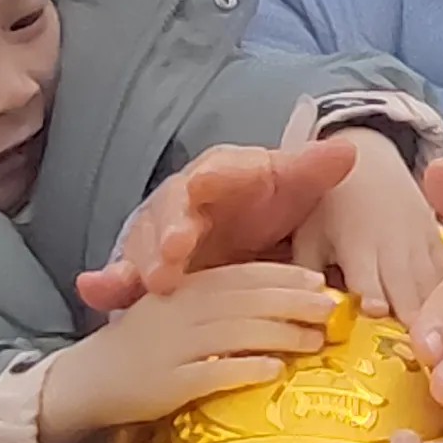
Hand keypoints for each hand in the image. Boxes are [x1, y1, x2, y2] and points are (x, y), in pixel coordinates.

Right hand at [44, 262, 338, 436]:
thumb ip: (217, 300)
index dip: (284, 275)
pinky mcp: (167, 383)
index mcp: (185, 287)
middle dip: (294, 302)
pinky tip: (275, 371)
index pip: (242, 274)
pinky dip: (245, 369)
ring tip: (316, 341)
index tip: (320, 280)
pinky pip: (211, 373)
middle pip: (247, 300)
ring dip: (281, 334)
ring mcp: (173, 346)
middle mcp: (181, 310)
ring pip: (235, 332)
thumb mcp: (176, 310)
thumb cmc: (143, 344)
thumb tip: (278, 300)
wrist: (88, 379)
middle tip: (333, 310)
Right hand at [78, 137, 363, 311]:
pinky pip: (126, 275)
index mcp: (219, 175)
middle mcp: (183, 201)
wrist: (231, 225)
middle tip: (173, 250)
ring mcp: (160, 234)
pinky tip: (94, 292)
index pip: (215, 171)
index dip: (211, 179)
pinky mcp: (148, 268)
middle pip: (171, 209)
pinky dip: (108, 283)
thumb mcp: (288, 186)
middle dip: (170, 228)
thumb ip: (310, 170)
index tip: (204, 183)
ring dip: (142, 260)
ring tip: (149, 281)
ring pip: (144, 244)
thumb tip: (347, 150)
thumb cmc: (259, 201)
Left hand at [290, 136, 442, 318]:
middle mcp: (394, 246)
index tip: (377, 325)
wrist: (370, 164)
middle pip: (408, 292)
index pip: (368, 281)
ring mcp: (422, 246)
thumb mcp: (308, 235)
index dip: (373, 301)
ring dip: (441, 321)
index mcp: (358, 245)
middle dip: (415, 325)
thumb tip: (302, 316)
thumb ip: (306, 273)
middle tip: (421, 359)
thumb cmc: (329, 209)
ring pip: (436, 288)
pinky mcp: (439, 245)